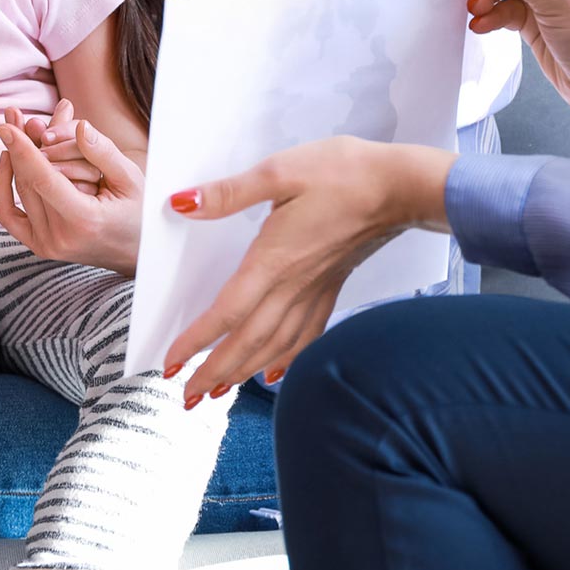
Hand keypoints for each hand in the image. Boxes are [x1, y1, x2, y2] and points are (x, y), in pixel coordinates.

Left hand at [0, 111, 145, 274]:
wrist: (134, 250)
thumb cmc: (137, 211)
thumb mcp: (130, 178)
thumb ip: (103, 152)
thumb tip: (80, 126)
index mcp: (84, 221)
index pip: (43, 180)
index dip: (23, 150)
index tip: (6, 125)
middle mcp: (59, 237)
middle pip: (29, 180)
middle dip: (21, 143)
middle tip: (16, 113)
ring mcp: (46, 244)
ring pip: (19, 190)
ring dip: (16, 156)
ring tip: (20, 127)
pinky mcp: (37, 245)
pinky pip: (7, 214)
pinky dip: (3, 186)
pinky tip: (8, 160)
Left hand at [161, 138, 453, 402]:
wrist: (399, 186)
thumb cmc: (343, 172)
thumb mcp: (279, 171)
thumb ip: (230, 192)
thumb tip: (182, 203)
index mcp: (274, 260)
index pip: (227, 312)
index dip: (196, 342)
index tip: (171, 364)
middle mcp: (293, 285)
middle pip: (248, 341)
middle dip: (215, 373)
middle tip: (186, 397)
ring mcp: (315, 290)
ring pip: (275, 345)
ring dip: (243, 373)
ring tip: (218, 393)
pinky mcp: (332, 287)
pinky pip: (306, 335)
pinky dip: (286, 359)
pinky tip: (273, 372)